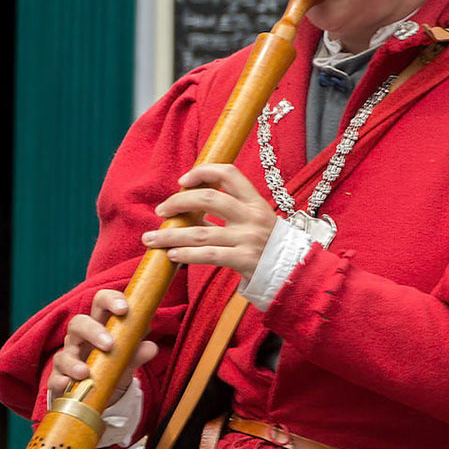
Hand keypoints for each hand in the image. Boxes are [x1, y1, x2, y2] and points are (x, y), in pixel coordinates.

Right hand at [46, 289, 160, 398]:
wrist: (98, 395)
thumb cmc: (111, 368)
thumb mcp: (127, 362)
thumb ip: (137, 354)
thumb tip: (151, 347)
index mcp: (99, 326)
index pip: (100, 304)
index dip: (110, 301)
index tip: (123, 309)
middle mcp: (80, 339)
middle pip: (78, 323)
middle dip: (93, 331)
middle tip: (109, 345)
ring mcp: (68, 358)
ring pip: (64, 354)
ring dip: (73, 362)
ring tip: (85, 372)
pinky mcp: (59, 380)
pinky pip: (55, 379)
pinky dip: (60, 381)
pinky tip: (67, 384)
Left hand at [141, 163, 278, 278]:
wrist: (298, 276)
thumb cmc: (272, 249)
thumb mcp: (258, 223)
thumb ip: (232, 213)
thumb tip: (192, 210)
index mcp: (256, 202)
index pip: (229, 174)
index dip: (203, 171)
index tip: (182, 180)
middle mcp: (254, 217)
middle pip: (209, 198)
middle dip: (178, 202)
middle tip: (161, 211)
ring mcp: (250, 239)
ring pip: (201, 232)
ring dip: (171, 235)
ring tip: (151, 239)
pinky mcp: (245, 261)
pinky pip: (209, 255)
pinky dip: (187, 254)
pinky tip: (172, 256)